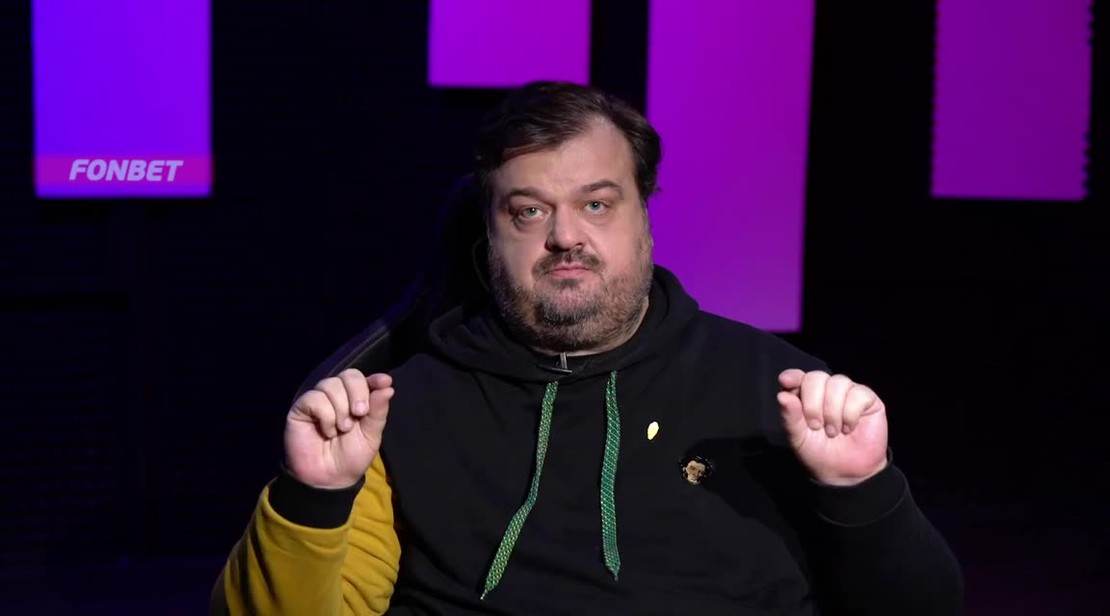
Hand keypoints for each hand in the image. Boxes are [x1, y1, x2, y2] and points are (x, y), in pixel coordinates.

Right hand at [284, 369, 393, 488]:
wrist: (329, 478)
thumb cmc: (351, 457)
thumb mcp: (371, 435)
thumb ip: (378, 411)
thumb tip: (388, 387)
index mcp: (356, 400)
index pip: (364, 379)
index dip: (374, 378)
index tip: (384, 382)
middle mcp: (338, 396)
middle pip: (349, 375)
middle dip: (358, 393)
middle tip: (360, 413)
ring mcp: (319, 400)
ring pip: (331, 385)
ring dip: (341, 408)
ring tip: (342, 429)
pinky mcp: (301, 408)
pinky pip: (315, 398)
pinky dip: (325, 415)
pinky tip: (327, 431)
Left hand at [777, 369, 887, 485]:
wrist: (846, 473)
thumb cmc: (819, 453)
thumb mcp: (799, 438)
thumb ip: (790, 417)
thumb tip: (782, 395)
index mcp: (805, 396)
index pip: (798, 377)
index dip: (793, 377)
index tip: (786, 382)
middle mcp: (826, 390)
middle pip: (816, 377)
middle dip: (813, 403)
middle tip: (816, 426)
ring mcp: (848, 392)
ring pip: (838, 382)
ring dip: (833, 411)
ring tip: (833, 431)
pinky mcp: (868, 399)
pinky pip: (859, 393)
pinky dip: (851, 413)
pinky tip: (849, 428)